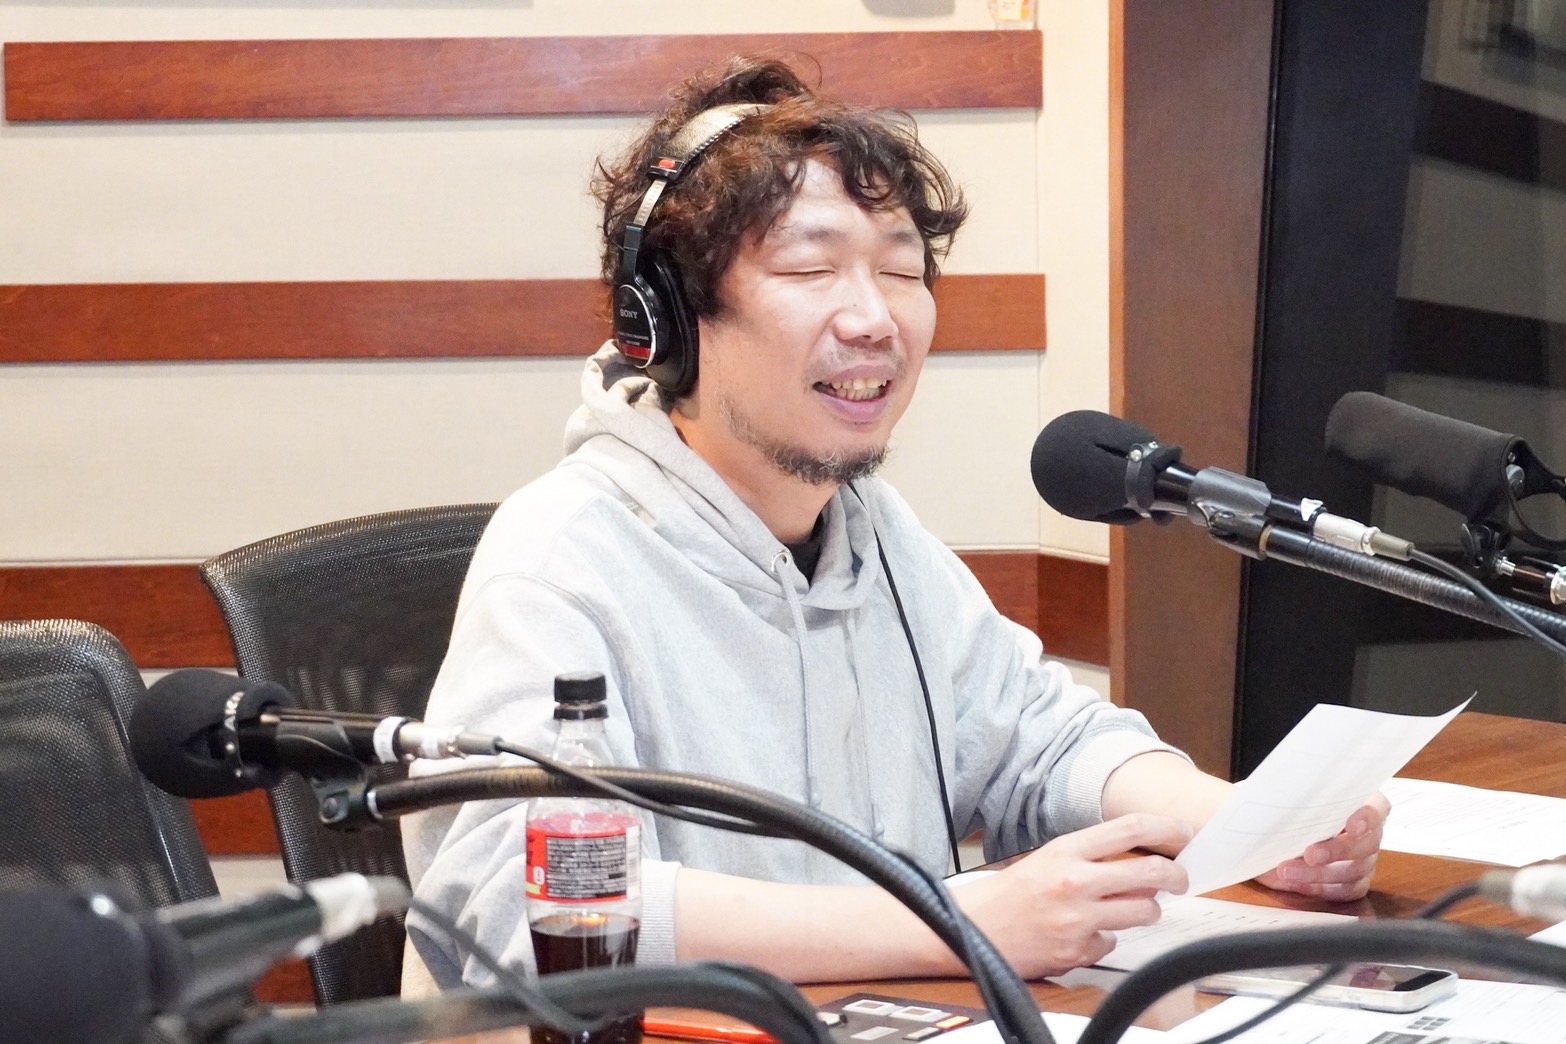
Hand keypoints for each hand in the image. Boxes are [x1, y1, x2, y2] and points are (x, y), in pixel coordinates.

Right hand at [955, 813, 1191, 977]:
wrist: (970, 928)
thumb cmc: (1008, 894)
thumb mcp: (1047, 859)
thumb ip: (1089, 858)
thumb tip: (1137, 863)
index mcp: (1066, 851)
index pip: (1129, 829)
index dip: (1165, 828)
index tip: (1183, 833)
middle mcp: (1075, 882)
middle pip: (1149, 874)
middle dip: (1175, 876)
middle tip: (1180, 879)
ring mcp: (1078, 919)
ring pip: (1142, 912)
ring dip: (1145, 911)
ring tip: (1133, 908)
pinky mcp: (1076, 951)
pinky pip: (1112, 943)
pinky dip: (1105, 938)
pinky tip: (1086, 933)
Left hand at [1255, 793, 1388, 900]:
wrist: (1282, 831)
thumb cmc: (1293, 808)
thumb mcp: (1296, 799)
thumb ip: (1300, 801)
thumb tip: (1284, 807)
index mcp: (1362, 803)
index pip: (1377, 808)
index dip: (1368, 818)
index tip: (1352, 826)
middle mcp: (1369, 832)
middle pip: (1367, 845)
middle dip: (1336, 851)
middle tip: (1309, 855)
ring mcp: (1366, 859)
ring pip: (1354, 871)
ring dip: (1319, 874)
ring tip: (1287, 872)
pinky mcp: (1356, 882)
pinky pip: (1345, 890)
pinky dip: (1319, 888)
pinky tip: (1296, 883)